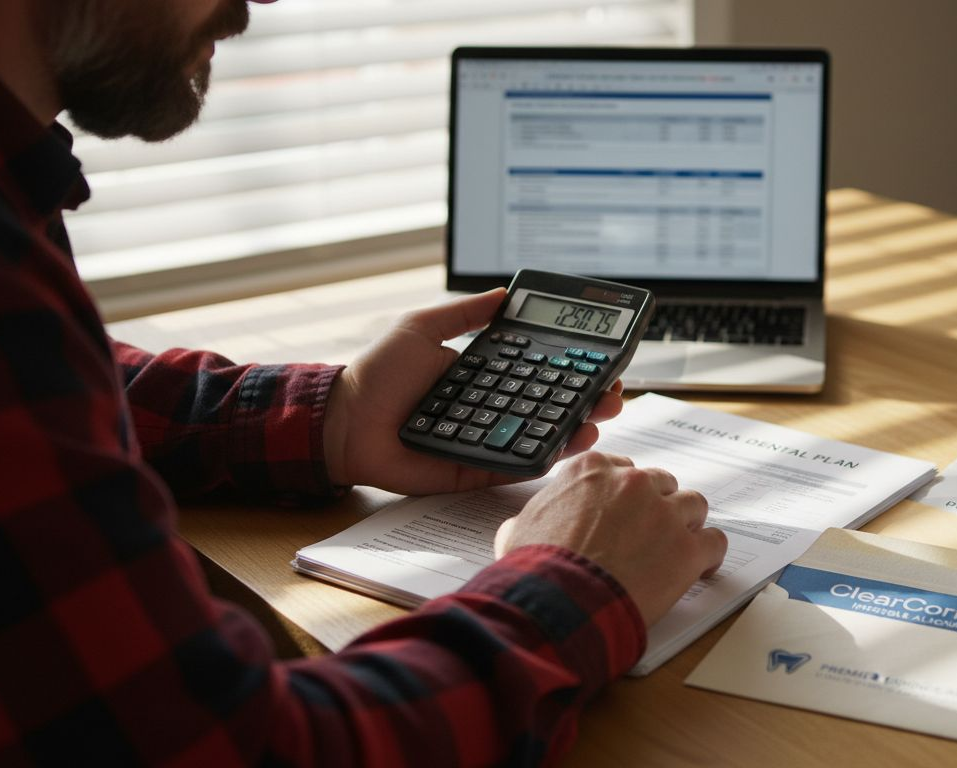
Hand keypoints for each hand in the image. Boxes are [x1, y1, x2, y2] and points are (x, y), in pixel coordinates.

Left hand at [322, 288, 623, 494]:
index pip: (539, 372)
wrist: (343, 421)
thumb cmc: (375, 375)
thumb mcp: (422, 328)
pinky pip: (514, 465)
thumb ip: (464, 313)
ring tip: (598, 418)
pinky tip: (566, 444)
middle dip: (588, 400)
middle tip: (614, 394)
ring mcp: (487, 440)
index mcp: (484, 376)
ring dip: (575, 428)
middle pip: (551, 405)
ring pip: (541, 436)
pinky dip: (542, 456)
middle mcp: (492, 408)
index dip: (573, 368)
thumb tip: (503, 293)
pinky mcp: (474, 469)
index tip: (603, 361)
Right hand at [494, 452, 727, 626]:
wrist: (558, 603)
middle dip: (657, 507)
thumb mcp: (517, 530)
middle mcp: (632, 482)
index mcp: (591, 470)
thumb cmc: (536, 569)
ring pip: (693, 504)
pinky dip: (710, 554)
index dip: (624, 495)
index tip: (624, 513)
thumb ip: (531, 517)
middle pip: (661, 483)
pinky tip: (701, 567)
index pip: (622, 468)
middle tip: (649, 535)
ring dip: (686, 525)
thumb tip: (524, 526)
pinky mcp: (687, 549)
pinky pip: (715, 541)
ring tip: (676, 549)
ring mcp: (664, 513)